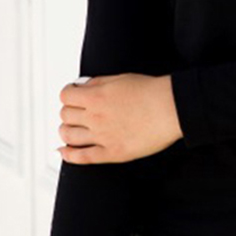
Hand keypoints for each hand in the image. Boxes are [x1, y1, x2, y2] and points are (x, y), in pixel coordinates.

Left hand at [57, 73, 182, 163]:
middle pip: (65, 115)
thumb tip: (83, 87)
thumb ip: (98, 83)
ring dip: (66, 131)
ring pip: (68, 136)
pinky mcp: (112, 153)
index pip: (66, 96)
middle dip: (68, 111)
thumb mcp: (120, 79)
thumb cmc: (151, 92)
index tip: (72, 94)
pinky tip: (65, 151)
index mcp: (96, 97)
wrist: (171, 109)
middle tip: (75, 111)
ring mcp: (102, 137)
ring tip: (71, 129)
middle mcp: (95, 117)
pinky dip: (69, 155)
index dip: (68, 94)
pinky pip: (83, 157)